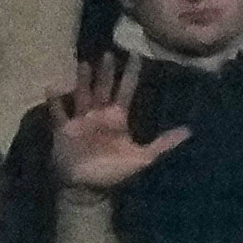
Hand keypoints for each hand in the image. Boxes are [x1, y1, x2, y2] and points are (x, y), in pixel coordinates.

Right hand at [46, 53, 180, 193]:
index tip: (136, 54)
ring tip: (84, 63)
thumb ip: (164, 143)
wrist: (88, 190)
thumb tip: (190, 131)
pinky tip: (52, 87)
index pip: (126, 90)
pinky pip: (58, 113)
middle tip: (108, 52)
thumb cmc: (114, 173)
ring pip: (82, 94)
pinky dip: (55, 101)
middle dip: (106, 71)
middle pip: (103, 87)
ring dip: (83, 80)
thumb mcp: (143, 158)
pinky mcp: (64, 129)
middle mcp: (99, 114)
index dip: (130, 74)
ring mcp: (81, 120)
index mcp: (118, 118)